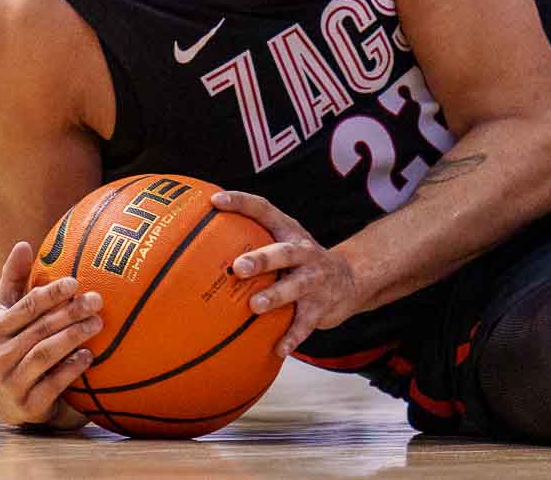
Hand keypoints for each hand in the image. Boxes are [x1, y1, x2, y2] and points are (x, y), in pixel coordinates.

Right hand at [0, 240, 99, 430]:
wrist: (9, 402)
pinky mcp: (28, 405)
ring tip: (98, 324)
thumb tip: (23, 244)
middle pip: (39, 328)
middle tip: (97, 300)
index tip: (75, 281)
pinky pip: (52, 384)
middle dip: (69, 312)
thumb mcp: (7, 315)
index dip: (50, 293)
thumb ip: (14, 281)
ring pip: (44, 354)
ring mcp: (11, 381)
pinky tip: (89, 357)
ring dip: (73, 337)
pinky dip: (71, 369)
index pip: (25, 305)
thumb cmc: (13, 345)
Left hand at [212, 190, 361, 360]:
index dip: (241, 202)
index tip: (215, 201)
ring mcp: (315, 279)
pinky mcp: (321, 307)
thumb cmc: (300, 260)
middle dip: (261, 259)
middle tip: (238, 267)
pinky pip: (305, 324)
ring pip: (296, 287)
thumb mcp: (283, 242)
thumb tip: (198, 242)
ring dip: (275, 296)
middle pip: (284, 252)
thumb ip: (253, 240)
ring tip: (255, 306)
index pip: (264, 209)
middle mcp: (304, 252)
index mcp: (289, 231)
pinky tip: (278, 348)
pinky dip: (292, 336)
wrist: (352, 278)